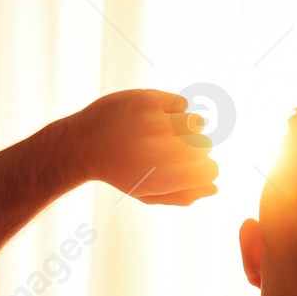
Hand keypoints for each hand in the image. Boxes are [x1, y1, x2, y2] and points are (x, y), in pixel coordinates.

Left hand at [63, 88, 219, 204]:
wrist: (82, 144)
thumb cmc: (120, 171)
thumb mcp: (147, 193)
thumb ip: (182, 196)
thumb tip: (214, 187)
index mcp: (162, 178)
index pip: (210, 170)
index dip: (205, 169)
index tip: (190, 167)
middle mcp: (160, 150)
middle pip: (205, 146)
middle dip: (195, 149)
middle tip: (174, 150)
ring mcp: (154, 122)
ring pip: (196, 123)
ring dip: (188, 129)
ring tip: (169, 132)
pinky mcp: (147, 100)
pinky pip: (182, 103)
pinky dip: (176, 110)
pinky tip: (161, 117)